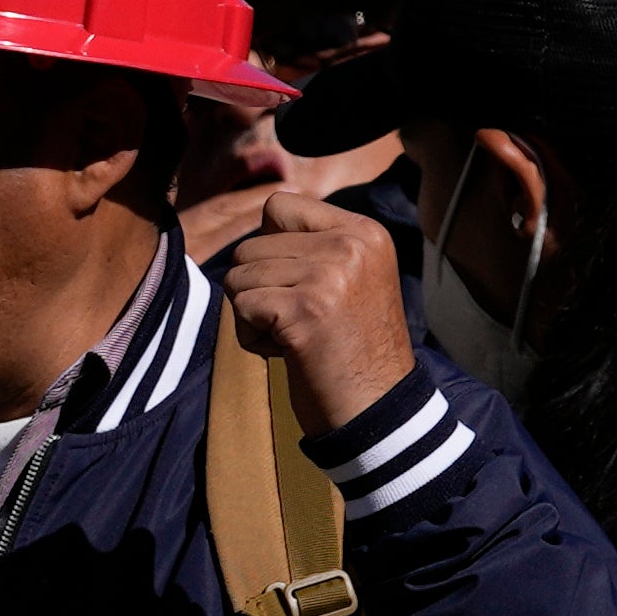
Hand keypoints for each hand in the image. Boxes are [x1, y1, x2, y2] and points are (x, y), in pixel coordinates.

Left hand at [208, 188, 413, 429]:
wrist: (377, 409)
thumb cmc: (353, 349)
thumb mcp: (351, 278)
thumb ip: (314, 245)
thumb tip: (261, 222)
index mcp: (365, 231)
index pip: (280, 206)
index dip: (271, 247)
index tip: (300, 285)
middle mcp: (351, 244)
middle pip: (251, 245)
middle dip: (260, 289)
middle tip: (302, 321)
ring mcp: (329, 274)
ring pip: (238, 276)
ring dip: (254, 315)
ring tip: (298, 336)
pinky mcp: (305, 308)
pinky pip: (241, 308)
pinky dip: (252, 339)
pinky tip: (290, 353)